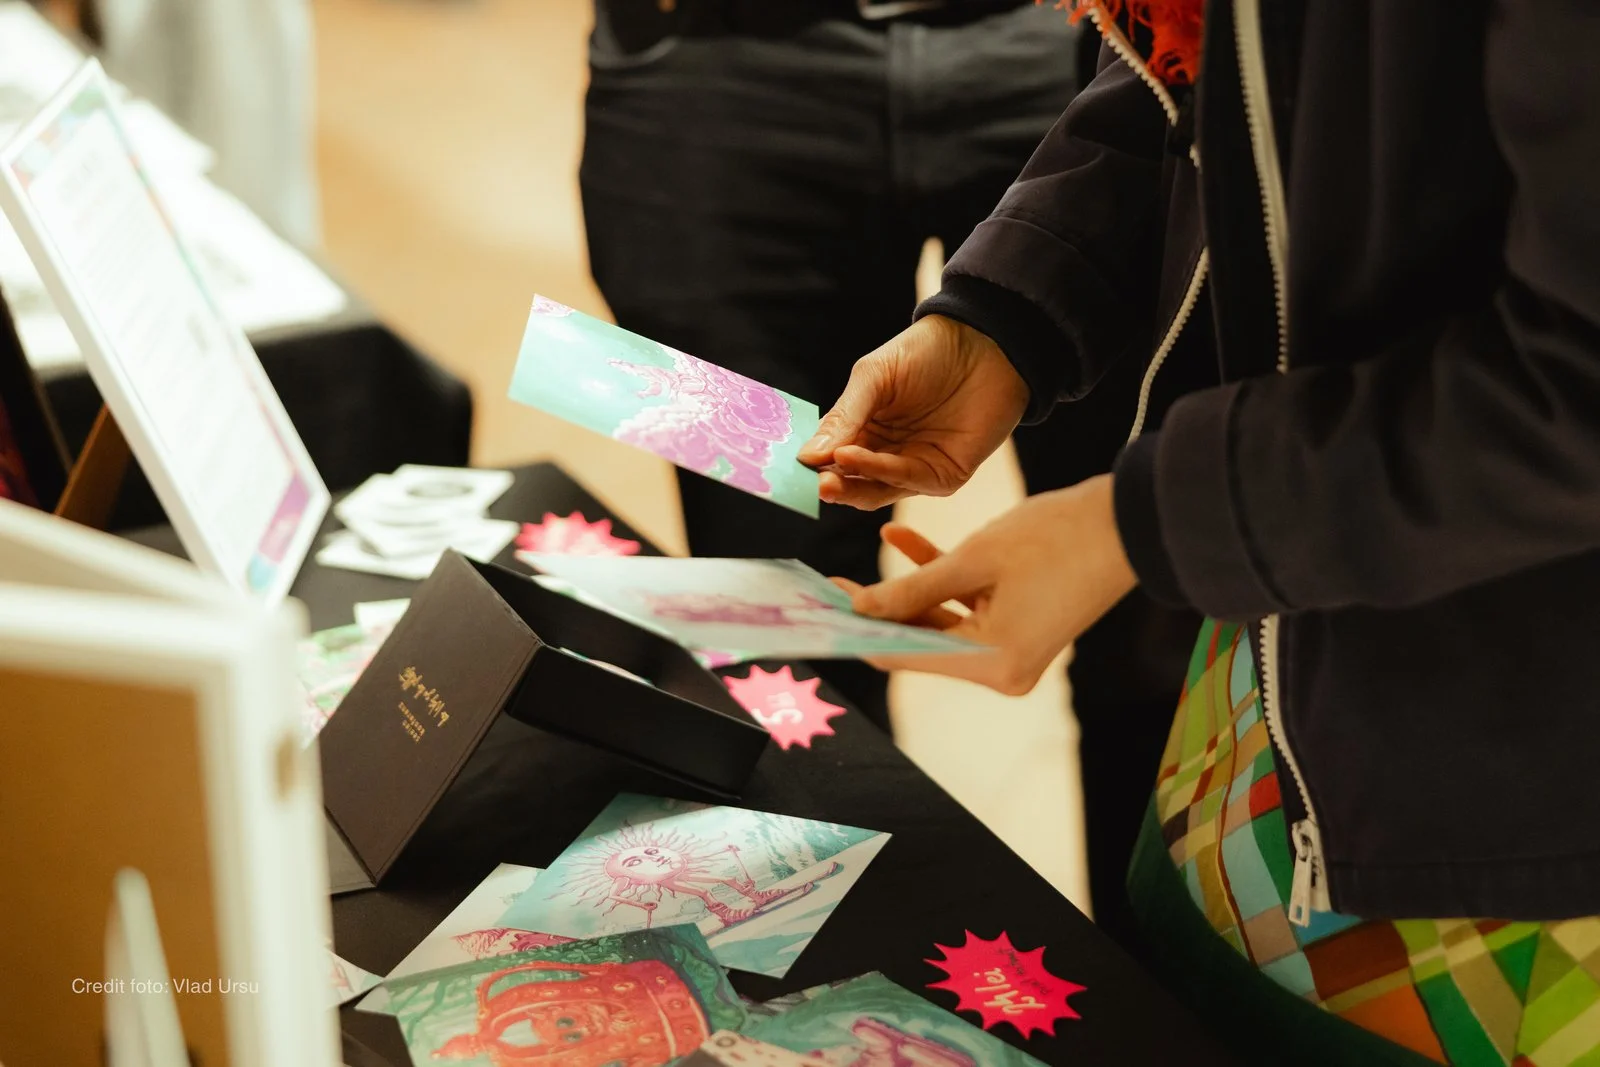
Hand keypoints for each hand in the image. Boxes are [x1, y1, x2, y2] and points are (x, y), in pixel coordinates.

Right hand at [798, 316, 1027, 509]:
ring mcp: (914, 469)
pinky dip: (880, 472)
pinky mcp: (942, 477)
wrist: (986, 343)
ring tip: (829, 474)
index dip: (811, 464)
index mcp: (864, 431)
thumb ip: (844, 416)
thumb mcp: (873, 377)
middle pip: (850, 481)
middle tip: (813, 482)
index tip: (790, 469)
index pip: (830, 456)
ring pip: (874, 490)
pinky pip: (905, 481)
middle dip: (830, 484)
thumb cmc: (926, 353)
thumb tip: (807, 455)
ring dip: (851, 484)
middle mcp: (886, 455)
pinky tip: (856, 458)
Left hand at [841, 476, 1137, 694]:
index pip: (902, 657)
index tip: (820, 607)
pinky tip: (900, 541)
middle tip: (830, 582)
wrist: (1129, 524)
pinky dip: (940, 581)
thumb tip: (859, 609)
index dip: (857, 632)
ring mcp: (1012, 655)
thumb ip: (911, 588)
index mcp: (991, 664)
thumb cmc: (1056, 539)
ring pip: (940, 623)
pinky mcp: (1020, 631)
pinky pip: (966, 610)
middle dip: (876, 611)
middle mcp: (1001, 672)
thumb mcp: (974, 560)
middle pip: (919, 643)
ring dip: (905, 590)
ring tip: (860, 558)